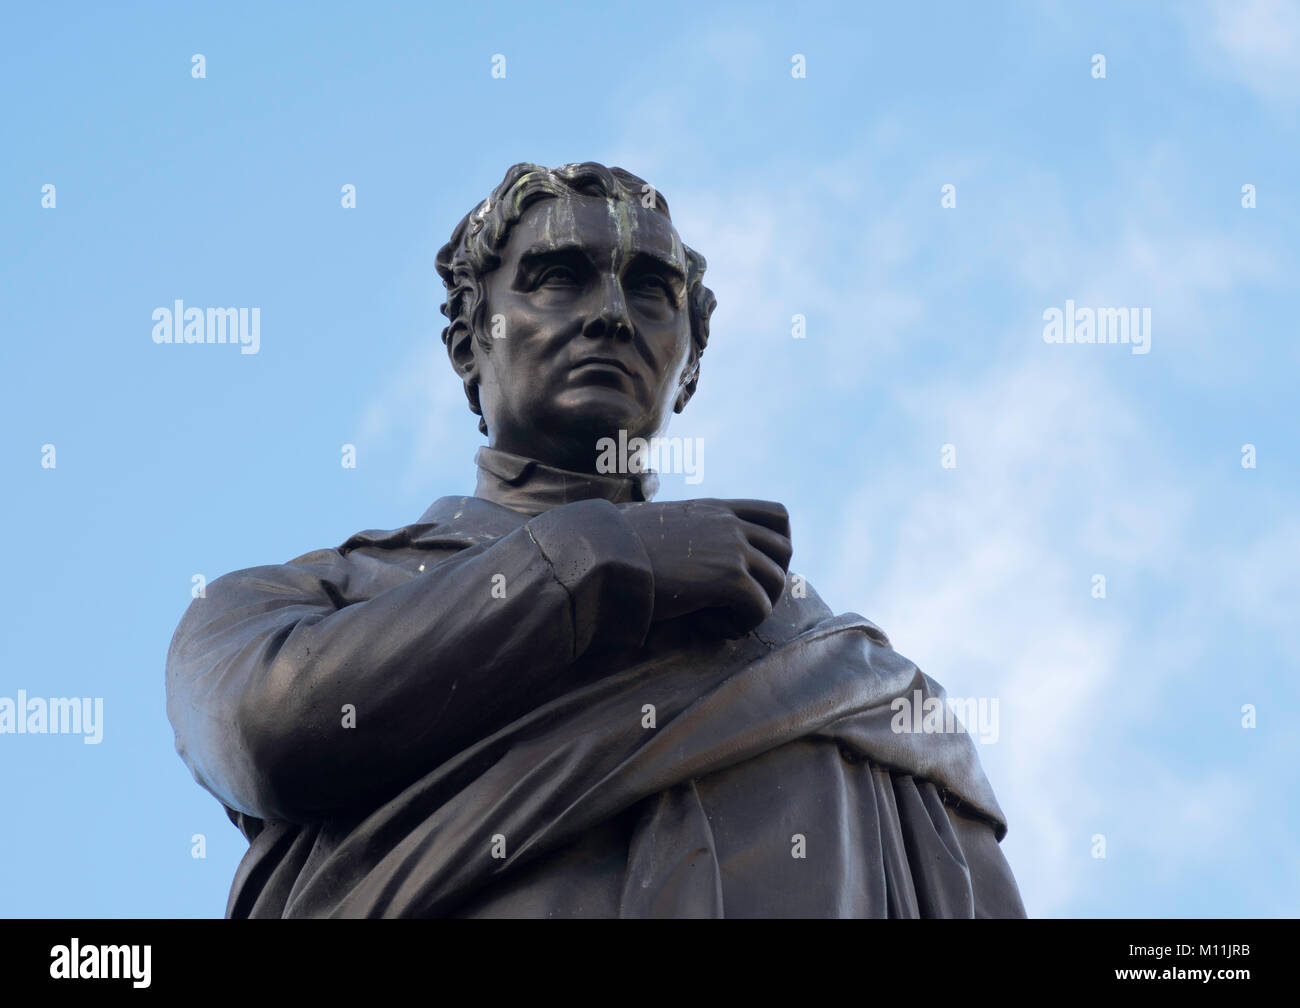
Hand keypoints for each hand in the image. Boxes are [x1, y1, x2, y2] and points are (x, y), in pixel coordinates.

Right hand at [621, 499, 792, 635]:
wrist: (606, 556)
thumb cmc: (620, 547)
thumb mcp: (661, 526)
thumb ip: (686, 531)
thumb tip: (684, 553)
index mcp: (716, 509)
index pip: (776, 515)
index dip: (779, 544)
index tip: (759, 567)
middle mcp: (730, 524)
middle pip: (785, 549)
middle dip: (772, 579)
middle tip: (744, 601)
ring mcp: (733, 549)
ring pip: (777, 581)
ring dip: (757, 606)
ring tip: (725, 619)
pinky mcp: (730, 578)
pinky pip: (760, 607)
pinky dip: (742, 624)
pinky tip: (712, 627)